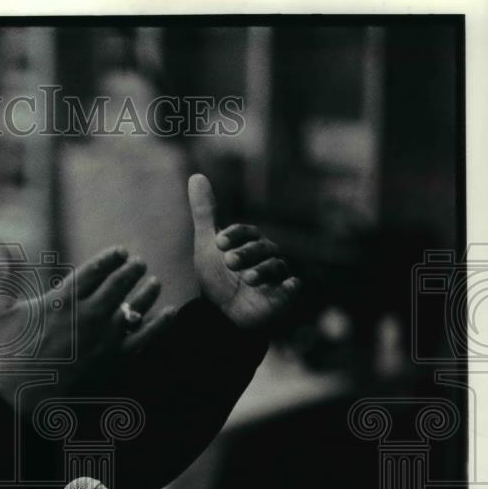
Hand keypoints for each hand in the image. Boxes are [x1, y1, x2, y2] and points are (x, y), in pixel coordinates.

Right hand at [0, 242, 172, 411]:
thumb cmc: (7, 352)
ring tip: (155, 282)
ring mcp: (105, 337)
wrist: (20, 396)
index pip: (96, 269)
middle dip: (132, 270)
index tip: (121, 252)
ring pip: (135, 306)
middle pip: (119, 284)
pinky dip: (161, 323)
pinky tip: (171, 312)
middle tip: (140, 263)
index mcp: (64, 298)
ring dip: (147, 291)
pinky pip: (145, 337)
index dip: (112, 258)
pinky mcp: (115, 360)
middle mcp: (89, 313)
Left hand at [188, 173, 300, 330]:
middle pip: (262, 248)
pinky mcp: (283, 295)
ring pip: (275, 266)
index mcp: (248, 241)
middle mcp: (266, 255)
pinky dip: (290, 287)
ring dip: (262, 271)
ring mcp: (276, 275)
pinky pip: (291, 288)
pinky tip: (290, 286)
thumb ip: (204, 212)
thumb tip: (196, 175)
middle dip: (246, 253)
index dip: (233, 236)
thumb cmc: (217, 275)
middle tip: (229, 261)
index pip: (244, 232)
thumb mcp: (208, 244)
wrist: (223, 313)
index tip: (218, 243)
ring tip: (247, 278)